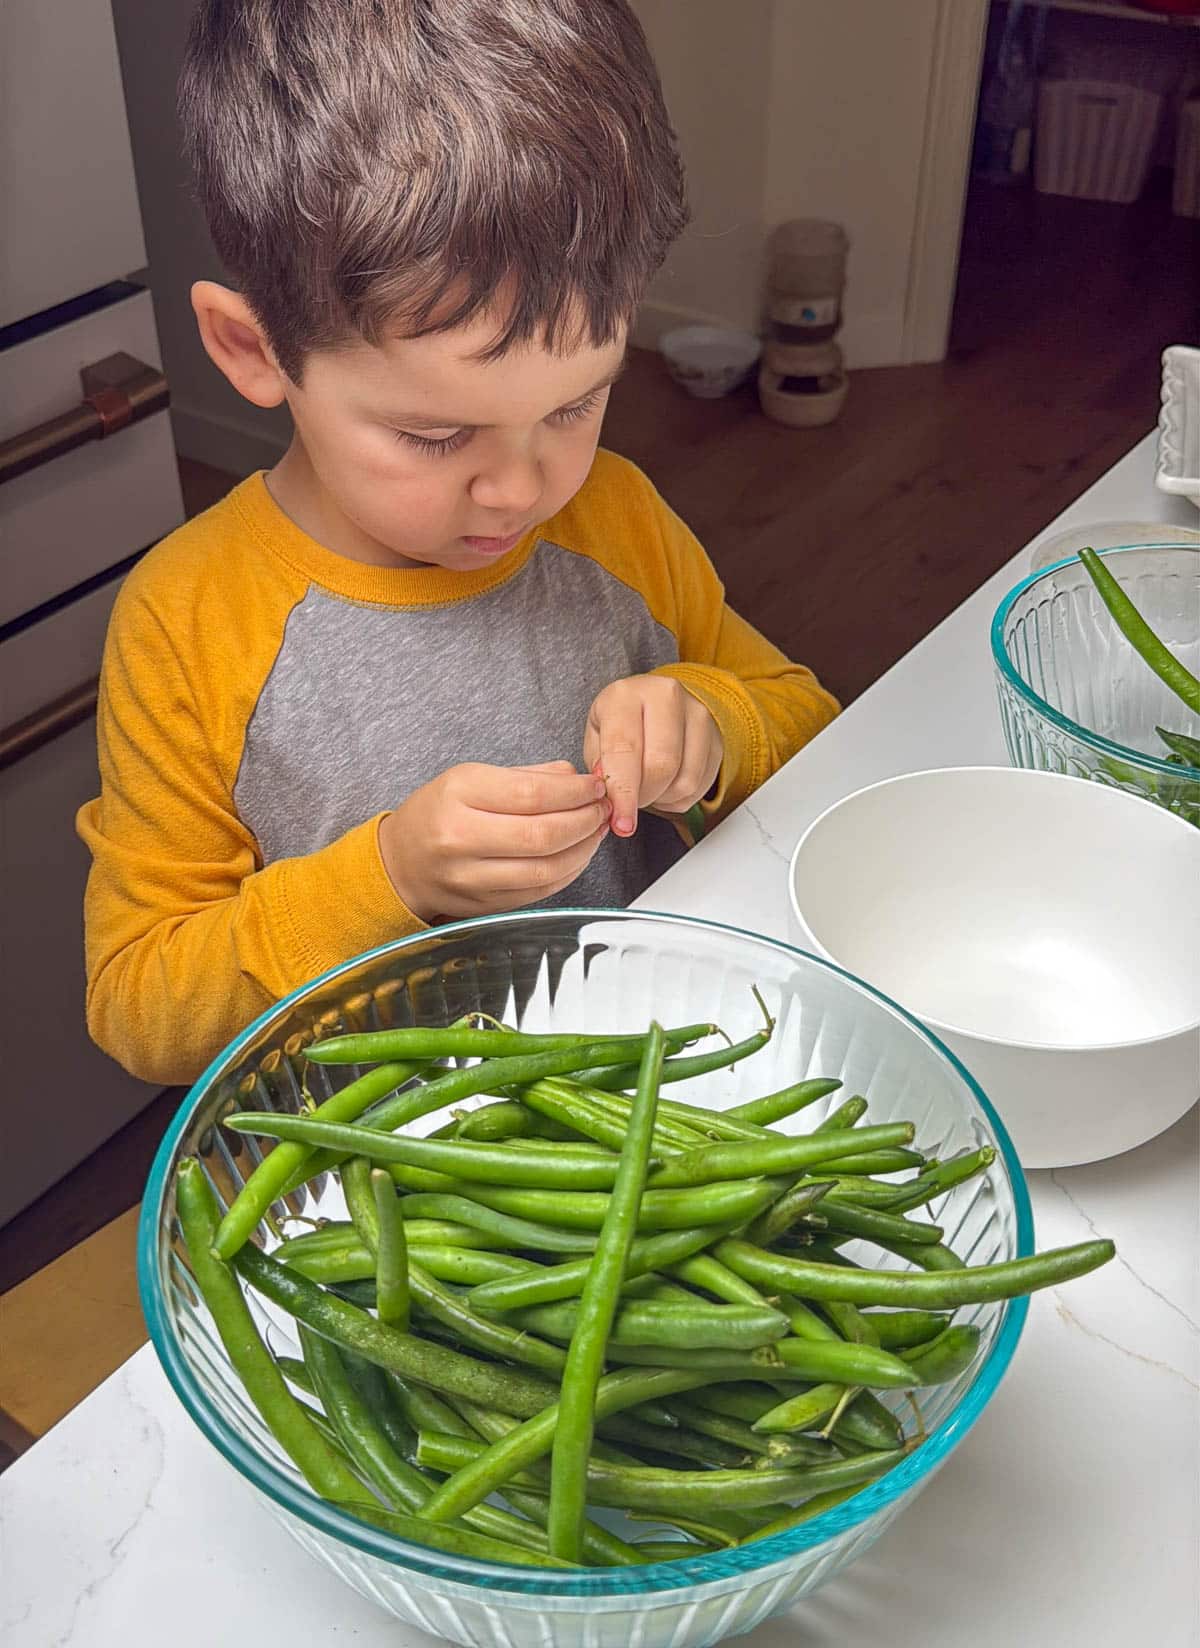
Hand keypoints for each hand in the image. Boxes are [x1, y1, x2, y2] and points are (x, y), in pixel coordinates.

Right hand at [378, 761, 610, 922]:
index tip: (596, 786)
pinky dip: (568, 872)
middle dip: (585, 820)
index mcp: (458, 794)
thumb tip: (578, 778)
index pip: (531, 794)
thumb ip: (527, 776)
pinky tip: (578, 854)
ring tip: (596, 830)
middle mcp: (460, 838)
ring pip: (545, 868)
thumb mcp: (471, 777)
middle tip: (603, 809)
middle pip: (542, 835)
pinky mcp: (485, 905)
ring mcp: (471, 878)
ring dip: (583, 849)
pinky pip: (540, 891)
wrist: (401, 862)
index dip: (575, 791)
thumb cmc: (439, 813)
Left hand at [583, 674, 722, 836]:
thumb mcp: (596, 737)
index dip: (623, 793)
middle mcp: (666, 697)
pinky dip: (679, 798)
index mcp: (626, 695)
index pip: (625, 749)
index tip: (622, 823)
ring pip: (685, 781)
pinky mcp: (716, 738)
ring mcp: (697, 715)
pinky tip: (665, 785)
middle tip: (630, 802)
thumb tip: (612, 797)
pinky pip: (701, 786)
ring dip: (662, 799)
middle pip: (661, 766)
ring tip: (647, 788)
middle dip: (643, 797)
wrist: (654, 702)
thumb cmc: (621, 722)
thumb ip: (600, 767)